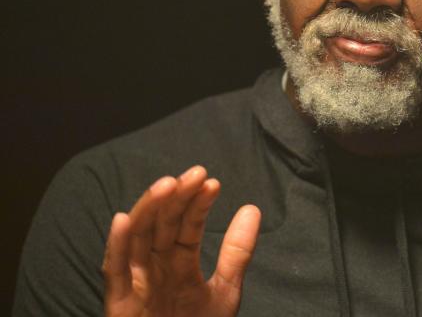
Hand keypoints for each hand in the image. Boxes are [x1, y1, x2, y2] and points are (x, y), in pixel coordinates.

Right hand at [102, 165, 261, 316]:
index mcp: (178, 263)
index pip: (187, 227)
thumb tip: (252, 208)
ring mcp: (136, 284)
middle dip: (177, 199)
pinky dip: (115, 246)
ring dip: (149, 211)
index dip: (197, 205)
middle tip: (194, 173)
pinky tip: (122, 219)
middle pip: (162, 226)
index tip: (212, 182)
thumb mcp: (224, 290)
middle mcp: (155, 268)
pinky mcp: (118, 304)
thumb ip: (237, 252)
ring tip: (166, 185)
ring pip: (137, 239)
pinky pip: (114, 272)